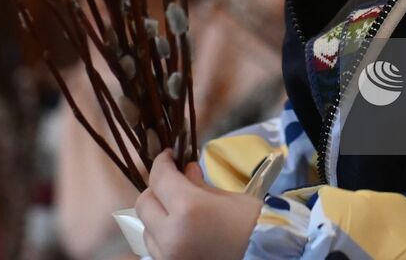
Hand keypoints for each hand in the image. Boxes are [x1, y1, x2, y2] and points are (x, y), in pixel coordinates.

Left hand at [136, 150, 262, 259]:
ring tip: (176, 209)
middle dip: (156, 188)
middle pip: (144, 203)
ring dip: (157, 214)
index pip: (160, 178)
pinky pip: (155, 247)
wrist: (261, 257)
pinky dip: (162, 235)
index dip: (162, 162)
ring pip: (146, 227)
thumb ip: (199, 184)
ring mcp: (166, 256)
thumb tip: (185, 170)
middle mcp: (170, 234)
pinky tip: (179, 229)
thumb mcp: (227, 198)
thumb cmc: (250, 224)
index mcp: (188, 209)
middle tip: (173, 182)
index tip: (168, 156)